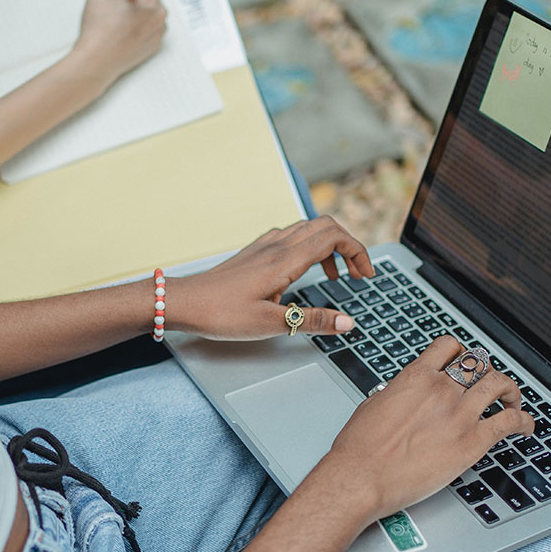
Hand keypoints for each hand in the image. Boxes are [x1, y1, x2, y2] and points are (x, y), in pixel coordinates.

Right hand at [72, 0, 166, 90]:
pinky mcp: (155, 45)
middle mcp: (160, 16)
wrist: (98, 60)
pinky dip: (138, 27)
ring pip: (149, 11)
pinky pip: (149, 28)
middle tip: (115, 9)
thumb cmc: (99, 29)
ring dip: (136, 12)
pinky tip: (123, 34)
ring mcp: (159, 33)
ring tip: (118, 23)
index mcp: (151, 0)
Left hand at [170, 216, 375, 339]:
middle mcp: (277, 246)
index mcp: (285, 260)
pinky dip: (310, 247)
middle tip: (357, 275)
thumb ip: (312, 321)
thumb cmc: (220, 313)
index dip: (358, 252)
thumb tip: (347, 322)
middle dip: (350, 247)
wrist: (184, 302)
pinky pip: (292, 236)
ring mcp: (265, 245)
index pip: (334, 238)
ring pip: (309, 229)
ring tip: (337, 276)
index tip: (366, 276)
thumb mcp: (270, 324)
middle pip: (326, 227)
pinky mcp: (255, 251)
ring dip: (331, 246)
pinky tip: (305, 271)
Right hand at [322, 336, 533, 519]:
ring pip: (499, 384)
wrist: (361, 476)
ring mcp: (459, 414)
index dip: (461, 352)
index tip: (464, 361)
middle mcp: (441, 390)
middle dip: (486, 371)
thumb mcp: (373, 404)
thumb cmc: (360, 447)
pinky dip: (524, 421)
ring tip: (512, 400)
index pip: (449, 347)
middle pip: (478, 363)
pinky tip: (525, 426)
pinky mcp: (472, 442)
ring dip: (510, 390)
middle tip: (488, 383)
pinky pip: (509, 423)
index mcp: (416, 377)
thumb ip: (396, 392)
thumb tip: (402, 392)